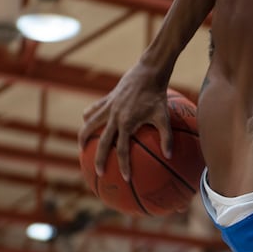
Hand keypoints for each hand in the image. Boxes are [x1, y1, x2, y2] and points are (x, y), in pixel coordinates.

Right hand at [78, 63, 172, 180]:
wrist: (148, 73)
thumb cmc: (158, 96)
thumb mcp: (165, 117)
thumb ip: (167, 137)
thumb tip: (170, 156)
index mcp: (127, 123)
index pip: (122, 149)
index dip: (123, 165)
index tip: (126, 178)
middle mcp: (114, 117)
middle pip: (101, 142)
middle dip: (99, 159)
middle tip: (99, 173)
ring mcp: (108, 107)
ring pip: (89, 125)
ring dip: (84, 137)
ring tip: (82, 148)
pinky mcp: (106, 99)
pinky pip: (92, 110)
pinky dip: (88, 118)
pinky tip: (88, 124)